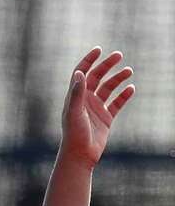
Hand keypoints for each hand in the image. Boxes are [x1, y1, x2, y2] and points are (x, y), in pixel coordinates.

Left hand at [60, 47, 134, 168]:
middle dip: (107, 65)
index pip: (81, 73)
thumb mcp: (74, 112)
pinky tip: (131, 88)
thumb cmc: (74, 134)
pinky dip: (124, 95)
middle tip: (119, 55)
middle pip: (96, 77)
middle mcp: (85, 101)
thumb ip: (77, 93)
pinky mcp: (105, 118)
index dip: (88, 60)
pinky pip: (116, 103)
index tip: (99, 49)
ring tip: (128, 71)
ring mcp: (95, 109)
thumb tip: (79, 73)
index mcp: (75, 97)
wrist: (80, 155)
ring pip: (108, 89)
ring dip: (117, 78)